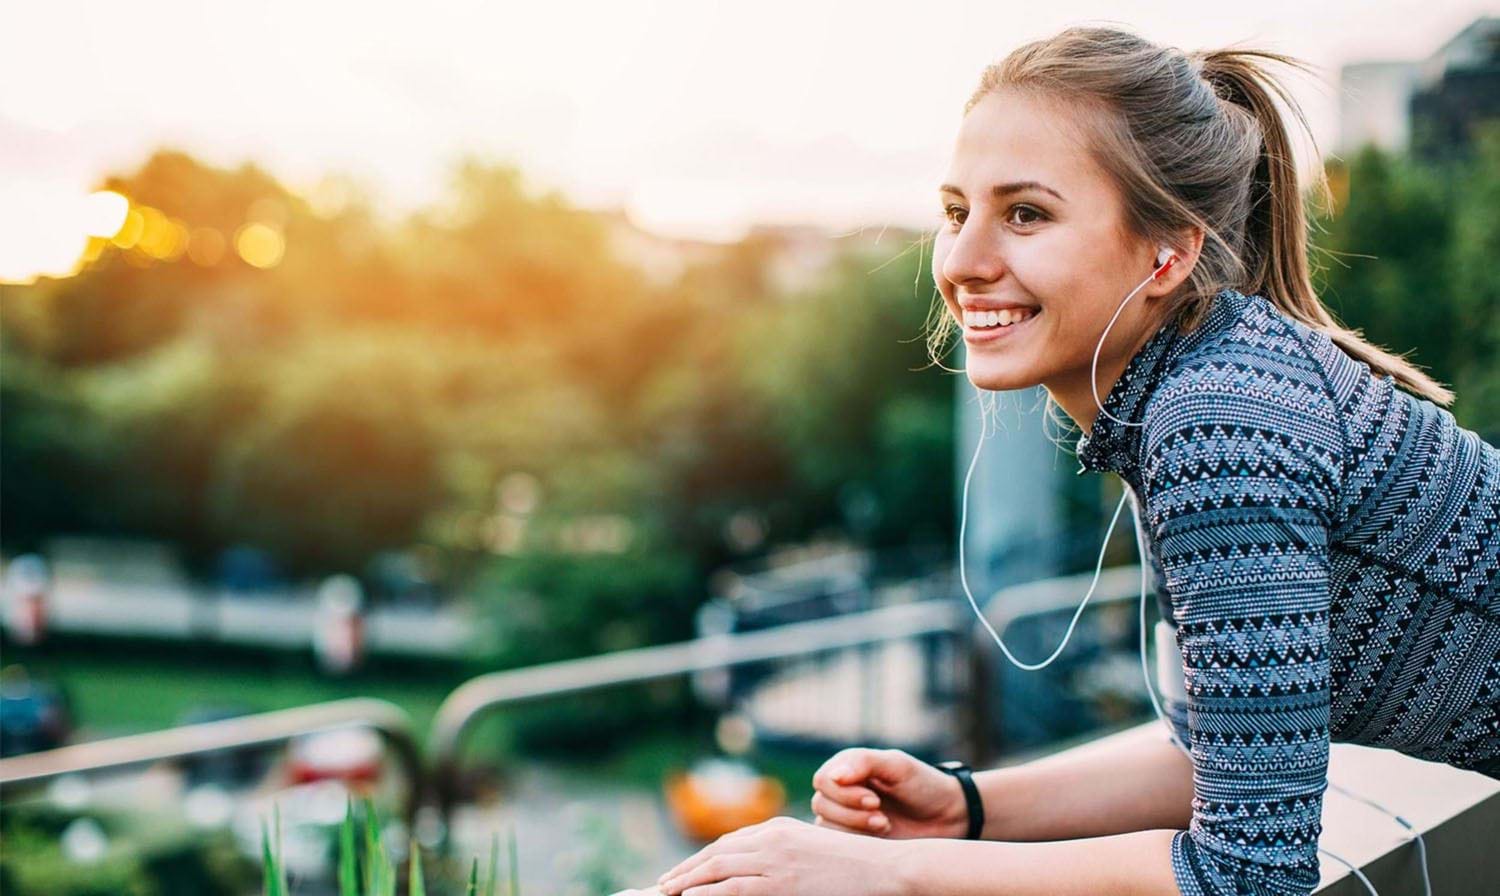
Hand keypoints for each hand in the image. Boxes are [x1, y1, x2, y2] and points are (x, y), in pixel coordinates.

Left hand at [654, 816, 906, 895]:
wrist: (885, 867)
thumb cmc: (854, 864)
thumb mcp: (811, 849)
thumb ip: (782, 853)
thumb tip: (755, 867)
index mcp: (778, 827)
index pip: (728, 842)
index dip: (701, 859)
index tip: (683, 872)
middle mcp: (772, 838)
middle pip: (717, 852)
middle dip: (686, 870)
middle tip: (664, 885)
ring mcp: (776, 860)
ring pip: (719, 869)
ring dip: (688, 881)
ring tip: (668, 892)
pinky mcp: (782, 883)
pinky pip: (735, 888)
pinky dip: (708, 891)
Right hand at [809, 747, 967, 838]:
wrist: (946, 817)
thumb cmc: (922, 785)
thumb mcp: (897, 766)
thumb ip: (863, 763)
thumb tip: (832, 776)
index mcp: (848, 767)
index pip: (824, 780)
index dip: (843, 793)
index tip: (874, 800)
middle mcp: (841, 791)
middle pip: (821, 804)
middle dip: (852, 814)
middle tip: (883, 818)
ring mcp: (845, 816)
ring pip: (826, 826)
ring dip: (855, 828)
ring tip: (885, 825)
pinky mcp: (852, 838)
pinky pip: (837, 845)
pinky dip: (857, 842)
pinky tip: (881, 837)